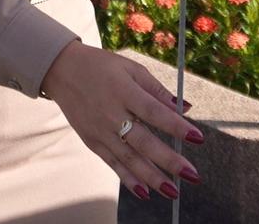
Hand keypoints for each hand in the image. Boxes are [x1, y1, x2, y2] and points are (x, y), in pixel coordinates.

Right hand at [41, 42, 200, 200]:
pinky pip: (113, 164)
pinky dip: (128, 179)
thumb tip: (185, 107)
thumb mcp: (130, 68)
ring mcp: (100, 131)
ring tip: (172, 191)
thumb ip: (157, 89)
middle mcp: (112, 114)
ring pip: (129, 159)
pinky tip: (145, 191)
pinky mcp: (92, 142)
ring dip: (152, 177)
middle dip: (168, 160)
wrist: (62, 71)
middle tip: (192, 175)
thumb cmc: (102, 67)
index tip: (197, 137)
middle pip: (143, 141)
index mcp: (124, 91)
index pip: (153, 111)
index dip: (175, 125)